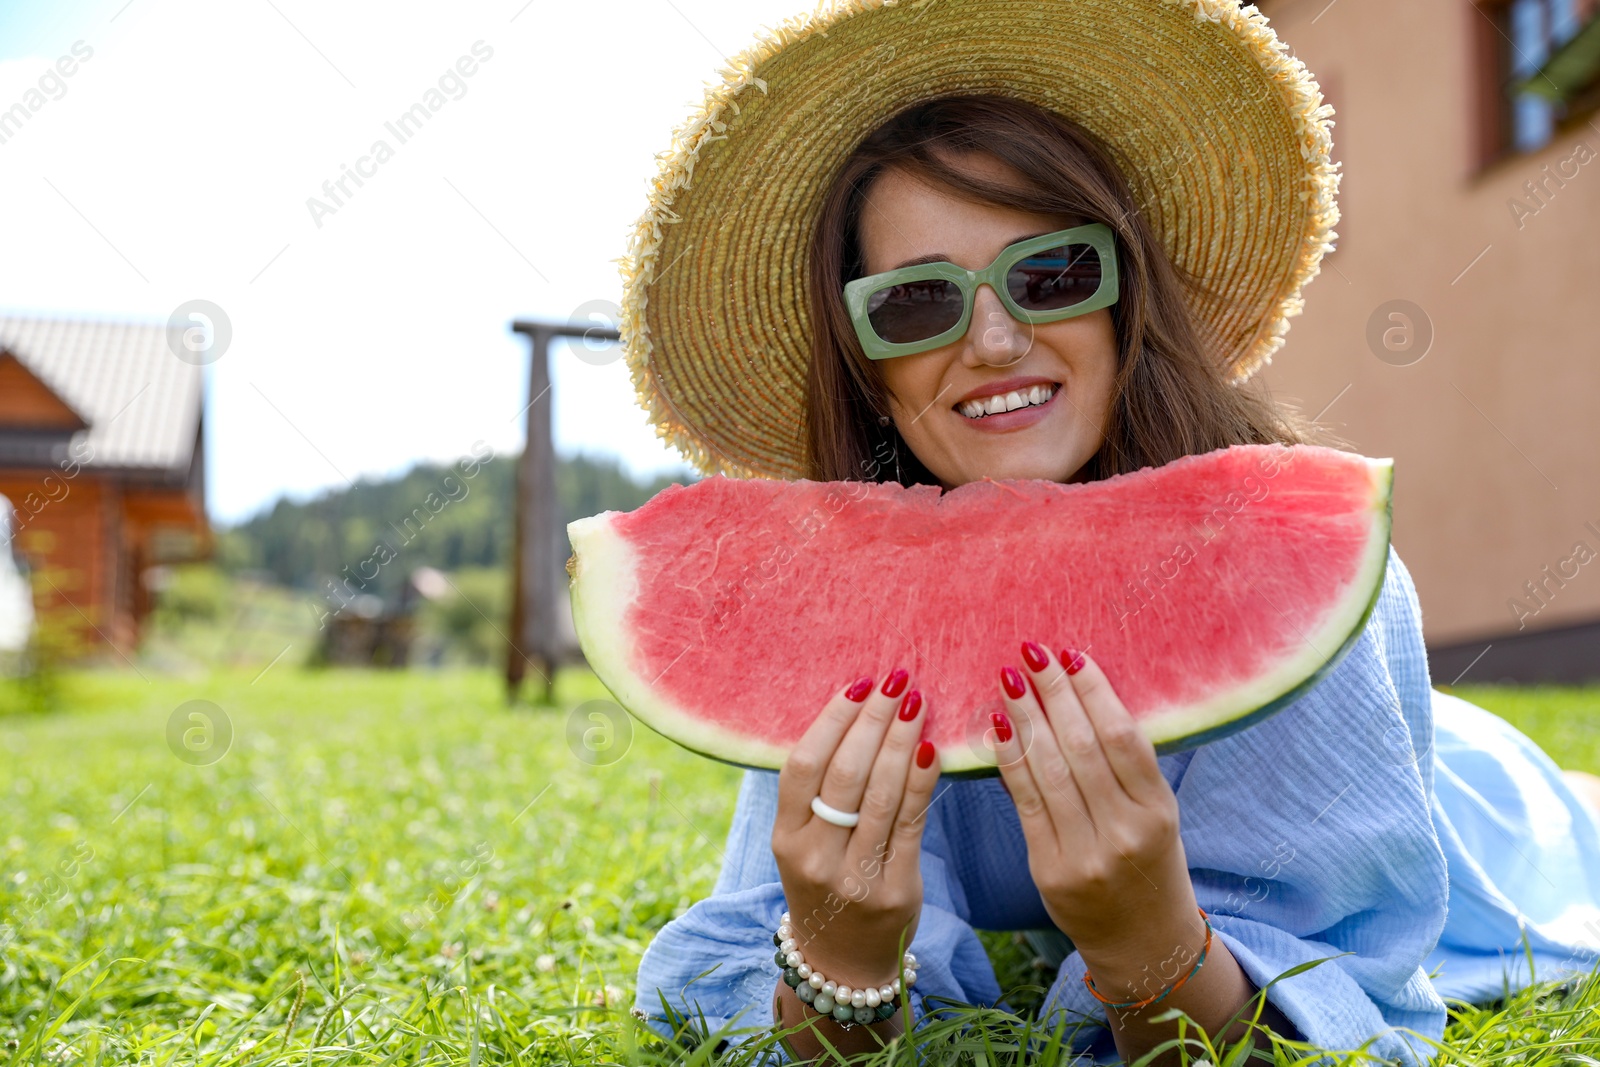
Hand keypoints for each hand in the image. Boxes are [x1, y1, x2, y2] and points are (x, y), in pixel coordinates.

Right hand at [772, 669, 940, 989]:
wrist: (843, 963)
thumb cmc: (825, 882)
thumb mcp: (802, 843)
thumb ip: (818, 792)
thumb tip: (854, 712)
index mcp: (785, 840)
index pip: (803, 767)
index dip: (830, 720)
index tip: (858, 685)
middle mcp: (814, 859)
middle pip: (844, 775)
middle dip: (874, 720)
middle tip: (898, 680)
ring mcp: (855, 878)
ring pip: (881, 794)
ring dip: (903, 740)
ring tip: (919, 702)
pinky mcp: (896, 890)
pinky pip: (913, 823)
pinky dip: (923, 780)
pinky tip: (933, 748)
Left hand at [991, 642, 1200, 977]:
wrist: (1142, 942)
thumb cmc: (1148, 862)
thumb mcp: (1156, 815)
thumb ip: (1125, 768)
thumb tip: (1078, 695)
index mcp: (1159, 811)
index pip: (1122, 737)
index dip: (1093, 691)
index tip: (1071, 654)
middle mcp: (1125, 832)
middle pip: (1082, 747)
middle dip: (1053, 693)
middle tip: (1030, 651)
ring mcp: (1087, 854)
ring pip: (1049, 771)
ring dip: (1025, 716)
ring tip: (1008, 677)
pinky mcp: (1051, 870)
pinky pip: (1026, 802)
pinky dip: (1009, 758)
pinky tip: (997, 725)